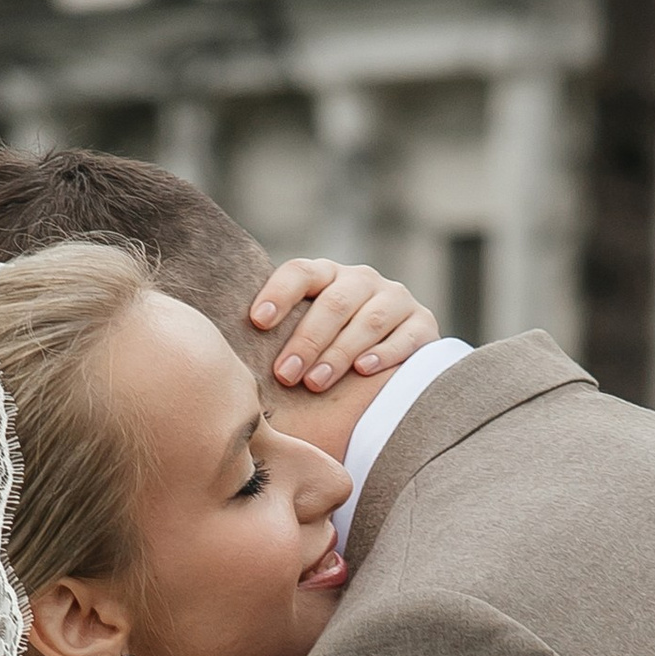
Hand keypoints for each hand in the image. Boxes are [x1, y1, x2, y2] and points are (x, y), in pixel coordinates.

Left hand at [250, 257, 438, 392]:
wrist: (395, 361)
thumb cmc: (332, 352)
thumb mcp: (308, 335)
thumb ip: (282, 336)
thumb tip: (231, 358)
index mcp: (328, 276)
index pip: (301, 272)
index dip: (279, 293)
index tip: (257, 322)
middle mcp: (363, 281)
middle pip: (334, 303)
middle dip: (307, 340)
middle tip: (285, 374)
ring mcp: (396, 300)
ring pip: (368, 320)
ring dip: (339, 353)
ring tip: (315, 383)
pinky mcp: (424, 324)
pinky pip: (405, 337)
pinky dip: (384, 354)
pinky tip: (363, 371)